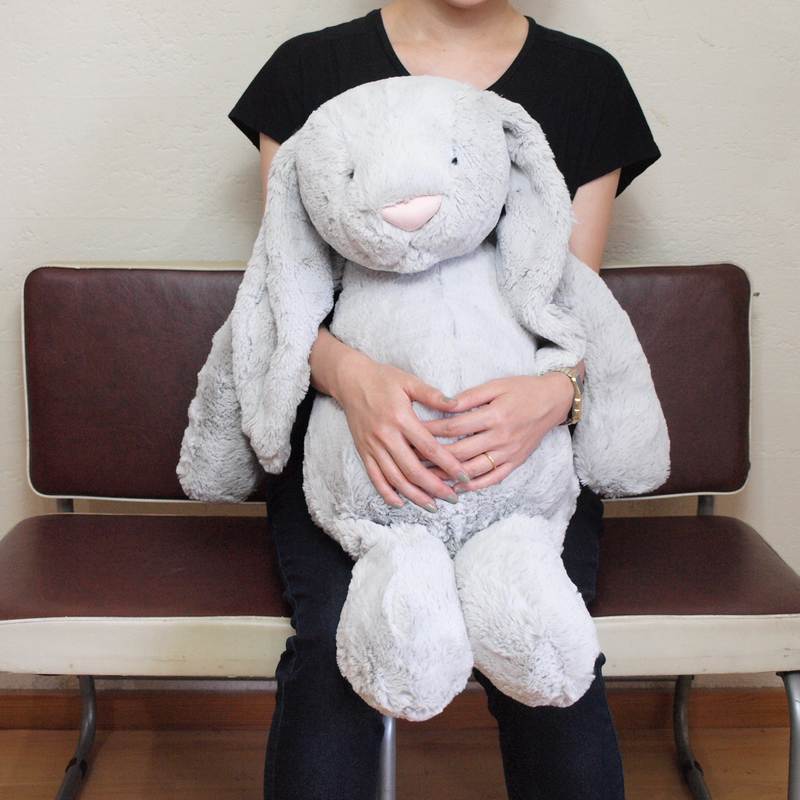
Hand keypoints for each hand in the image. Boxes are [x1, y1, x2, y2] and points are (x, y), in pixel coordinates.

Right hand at [331, 348, 471, 511]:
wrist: (350, 380)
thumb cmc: (383, 379)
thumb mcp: (409, 381)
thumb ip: (432, 395)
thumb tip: (457, 405)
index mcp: (401, 418)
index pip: (429, 448)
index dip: (448, 464)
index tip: (463, 476)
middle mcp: (385, 436)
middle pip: (413, 469)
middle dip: (435, 487)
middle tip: (453, 498)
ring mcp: (372, 446)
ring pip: (395, 478)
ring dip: (414, 496)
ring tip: (433, 506)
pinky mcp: (363, 451)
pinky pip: (375, 477)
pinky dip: (387, 493)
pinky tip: (401, 503)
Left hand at [416, 370, 575, 492]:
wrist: (554, 401)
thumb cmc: (522, 389)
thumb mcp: (496, 385)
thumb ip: (469, 396)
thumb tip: (443, 404)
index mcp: (494, 415)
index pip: (454, 427)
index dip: (430, 431)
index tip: (411, 432)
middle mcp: (501, 437)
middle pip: (459, 452)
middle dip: (432, 456)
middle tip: (410, 458)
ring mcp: (509, 453)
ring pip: (472, 469)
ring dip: (447, 475)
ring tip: (425, 476)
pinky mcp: (515, 462)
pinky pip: (492, 478)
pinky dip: (474, 485)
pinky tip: (456, 487)